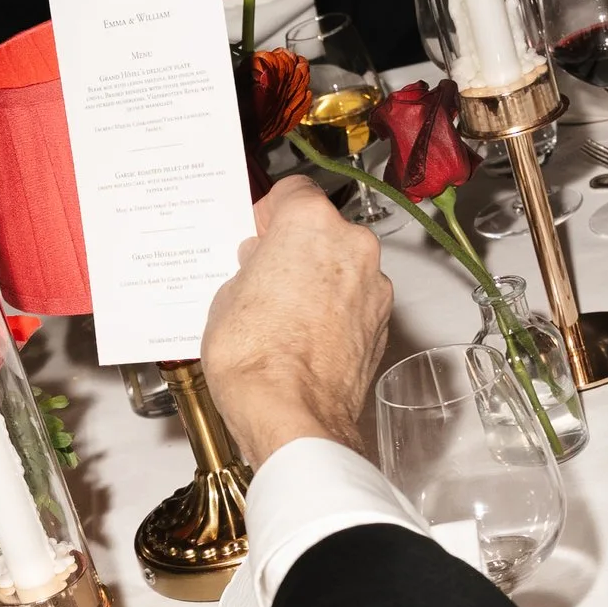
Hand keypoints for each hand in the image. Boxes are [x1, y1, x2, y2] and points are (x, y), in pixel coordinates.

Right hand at [200, 179, 390, 466]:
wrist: (291, 416)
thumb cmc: (254, 357)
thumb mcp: (226, 297)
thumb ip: (251, 268)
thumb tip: (260, 268)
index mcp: (310, 223)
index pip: (293, 191)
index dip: (269, 212)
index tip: (256, 233)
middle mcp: (352, 246)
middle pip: (323, 230)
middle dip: (295, 248)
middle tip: (263, 276)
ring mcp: (373, 287)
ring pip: (343, 267)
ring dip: (319, 280)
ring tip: (282, 315)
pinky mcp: (382, 325)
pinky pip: (355, 303)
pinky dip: (335, 312)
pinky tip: (304, 338)